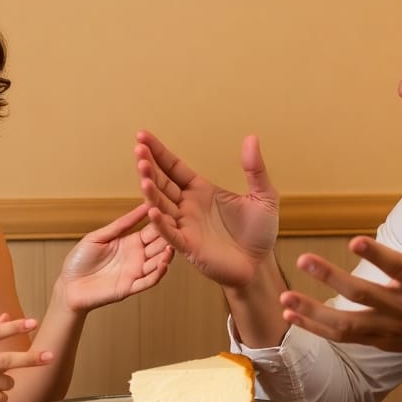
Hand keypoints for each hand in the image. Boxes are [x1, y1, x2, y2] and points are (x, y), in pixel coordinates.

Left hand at [57, 203, 173, 311]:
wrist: (68, 285)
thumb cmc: (80, 260)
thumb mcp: (99, 236)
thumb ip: (121, 224)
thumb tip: (142, 206)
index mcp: (130, 241)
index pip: (152, 230)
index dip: (161, 221)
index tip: (171, 210)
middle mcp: (137, 256)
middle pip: (159, 245)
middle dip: (168, 236)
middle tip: (178, 227)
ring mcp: (135, 272)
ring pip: (158, 262)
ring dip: (167, 255)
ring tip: (172, 246)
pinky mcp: (131, 287)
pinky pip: (149, 281)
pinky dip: (158, 273)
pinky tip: (164, 264)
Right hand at [134, 130, 278, 287]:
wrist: (259, 265)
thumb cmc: (259, 232)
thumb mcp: (263, 196)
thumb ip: (255, 169)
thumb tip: (251, 138)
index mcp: (201, 190)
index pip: (173, 167)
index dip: (158, 152)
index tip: (142, 135)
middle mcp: (188, 206)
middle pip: (162, 182)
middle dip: (149, 166)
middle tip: (138, 149)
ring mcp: (185, 226)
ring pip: (161, 205)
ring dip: (151, 190)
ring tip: (143, 173)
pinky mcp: (188, 246)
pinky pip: (170, 233)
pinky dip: (160, 222)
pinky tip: (152, 209)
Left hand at [280, 190, 401, 351]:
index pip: (396, 267)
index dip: (376, 255)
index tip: (354, 240)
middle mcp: (401, 307)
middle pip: (363, 294)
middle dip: (332, 278)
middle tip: (304, 260)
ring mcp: (386, 327)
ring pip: (346, 322)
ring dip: (314, 311)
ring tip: (285, 297)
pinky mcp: (374, 340)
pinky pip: (340, 336)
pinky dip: (314, 328)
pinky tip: (291, 314)